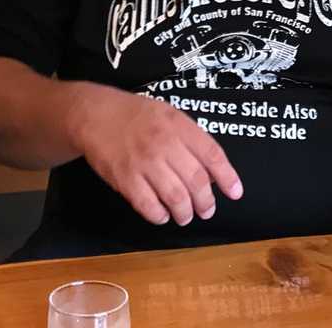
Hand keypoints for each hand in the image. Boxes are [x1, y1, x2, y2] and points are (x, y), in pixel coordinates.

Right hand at [68, 84, 243, 226]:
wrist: (95, 114)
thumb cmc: (137, 115)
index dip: (227, 177)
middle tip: (206, 210)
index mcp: (179, 125)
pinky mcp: (125, 179)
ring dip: (185, 213)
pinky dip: (159, 216)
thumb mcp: (169, 115)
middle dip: (206, 202)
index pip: (212, 154)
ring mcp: (144, 162)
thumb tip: (213, 171)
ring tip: (185, 216)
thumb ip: (190, 139)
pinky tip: (162, 215)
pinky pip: (149, 206)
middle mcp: (164, 143)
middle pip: (197, 181)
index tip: (236, 193)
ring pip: (176, 198)